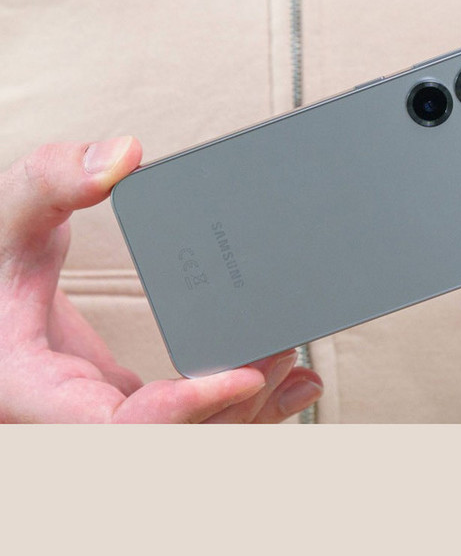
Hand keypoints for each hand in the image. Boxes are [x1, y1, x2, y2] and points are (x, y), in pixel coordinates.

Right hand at [0, 137, 322, 421]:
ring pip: (182, 443)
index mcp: (32, 387)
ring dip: (244, 416)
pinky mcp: (121, 401)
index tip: (245, 374)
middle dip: (233, 409)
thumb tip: (125, 157)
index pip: (112, 429)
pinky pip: (183, 426)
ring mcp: (97, 415)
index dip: (182, 411)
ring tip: (291, 365)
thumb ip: (54, 178)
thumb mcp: (9, 211)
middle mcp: (67, 417)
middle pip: (165, 444)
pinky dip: (237, 412)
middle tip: (283, 350)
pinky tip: (286, 387)